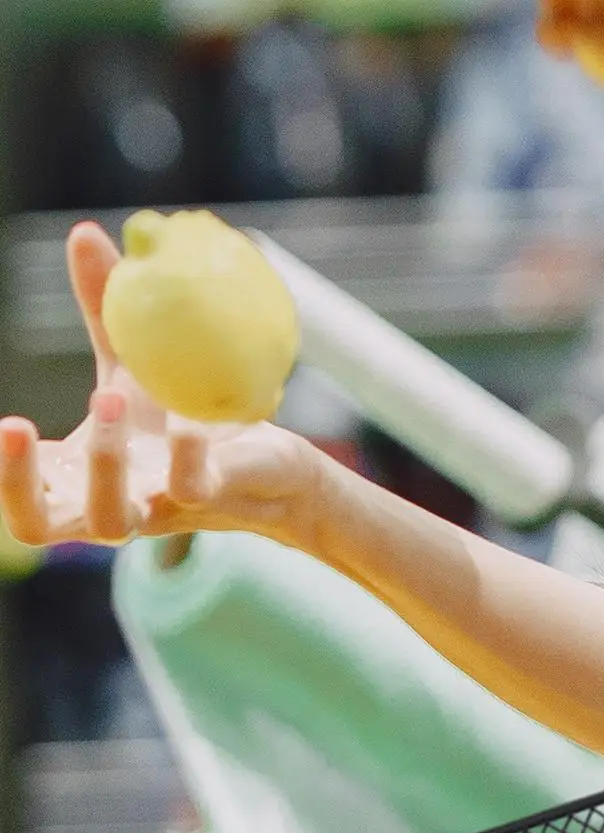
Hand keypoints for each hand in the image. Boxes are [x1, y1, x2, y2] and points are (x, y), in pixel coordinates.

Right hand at [0, 222, 321, 553]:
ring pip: (112, 517)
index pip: (25, 504)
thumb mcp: (136, 366)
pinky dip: (185, 454)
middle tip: (15, 423)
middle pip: (42, 526)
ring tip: (109, 397)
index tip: (2, 424)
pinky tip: (188, 423)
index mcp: (80, 483)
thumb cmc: (189, 420)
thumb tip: (83, 234)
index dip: (3, 476)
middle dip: (20, 484)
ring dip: (102, 462)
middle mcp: (113, 506)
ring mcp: (159, 509)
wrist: (276, 464)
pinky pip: (188, 487)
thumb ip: (104, 311)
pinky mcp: (209, 501)